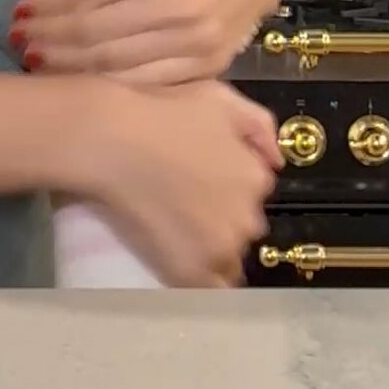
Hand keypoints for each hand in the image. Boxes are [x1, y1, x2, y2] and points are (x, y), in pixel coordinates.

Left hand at [16, 0, 282, 85]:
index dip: (50, 7)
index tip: (20, 11)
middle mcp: (180, 12)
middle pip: (96, 36)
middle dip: (50, 41)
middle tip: (16, 41)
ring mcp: (195, 46)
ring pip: (118, 66)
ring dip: (70, 68)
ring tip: (35, 64)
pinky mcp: (207, 68)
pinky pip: (150, 84)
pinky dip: (111, 87)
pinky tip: (82, 83)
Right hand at [79, 81, 281, 287]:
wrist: (111, 140)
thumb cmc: (162, 112)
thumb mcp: (219, 97)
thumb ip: (259, 124)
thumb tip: (277, 161)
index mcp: (257, 177)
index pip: (254, 191)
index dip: (231, 186)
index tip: (205, 180)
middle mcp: (248, 217)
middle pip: (243, 225)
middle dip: (224, 218)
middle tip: (187, 204)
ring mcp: (220, 249)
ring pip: (228, 258)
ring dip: (213, 249)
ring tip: (178, 233)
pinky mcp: (191, 273)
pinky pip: (212, 290)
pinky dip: (205, 282)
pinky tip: (186, 267)